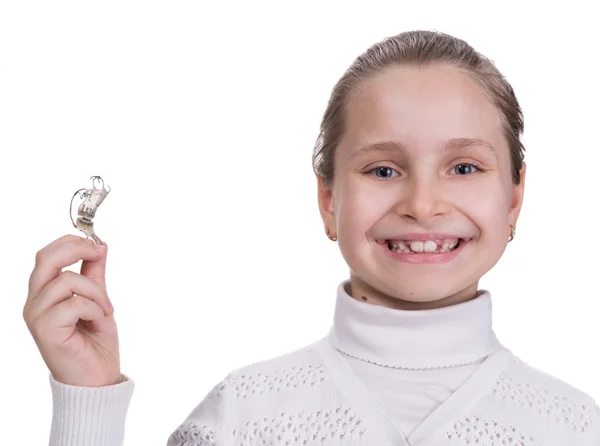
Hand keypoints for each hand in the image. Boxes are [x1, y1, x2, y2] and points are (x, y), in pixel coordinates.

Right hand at [23, 235, 120, 386]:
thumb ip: (94, 275)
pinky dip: (94, 308)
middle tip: (100, 252)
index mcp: (44, 293)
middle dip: (77, 249)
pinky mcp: (45, 330)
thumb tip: (99, 246)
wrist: (97, 379)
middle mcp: (35, 302)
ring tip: (105, 309)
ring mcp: (37, 316)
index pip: (46, 255)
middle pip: (46, 258)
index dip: (71, 242)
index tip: (98, 244)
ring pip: (66, 280)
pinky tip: (98, 321)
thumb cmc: (95, 343)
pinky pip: (74, 303)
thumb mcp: (98, 300)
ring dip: (95, 291)